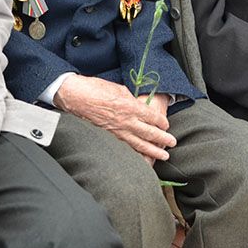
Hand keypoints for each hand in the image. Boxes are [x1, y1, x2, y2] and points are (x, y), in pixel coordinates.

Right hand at [53, 74, 176, 161]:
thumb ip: (130, 98)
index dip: (161, 122)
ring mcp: (117, 131)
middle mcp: (126, 121)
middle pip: (149, 133)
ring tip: (163, 156)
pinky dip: (136, 154)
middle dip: (163, 139)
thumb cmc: (94, 88)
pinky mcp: (108, 137)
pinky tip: (142, 159)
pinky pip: (126, 148)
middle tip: (173, 143)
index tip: (166, 125)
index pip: (152, 117)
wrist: (74, 96)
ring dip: (153, 150)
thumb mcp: (117, 88)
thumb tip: (137, 103)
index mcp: (130, 106)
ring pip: (139, 144)